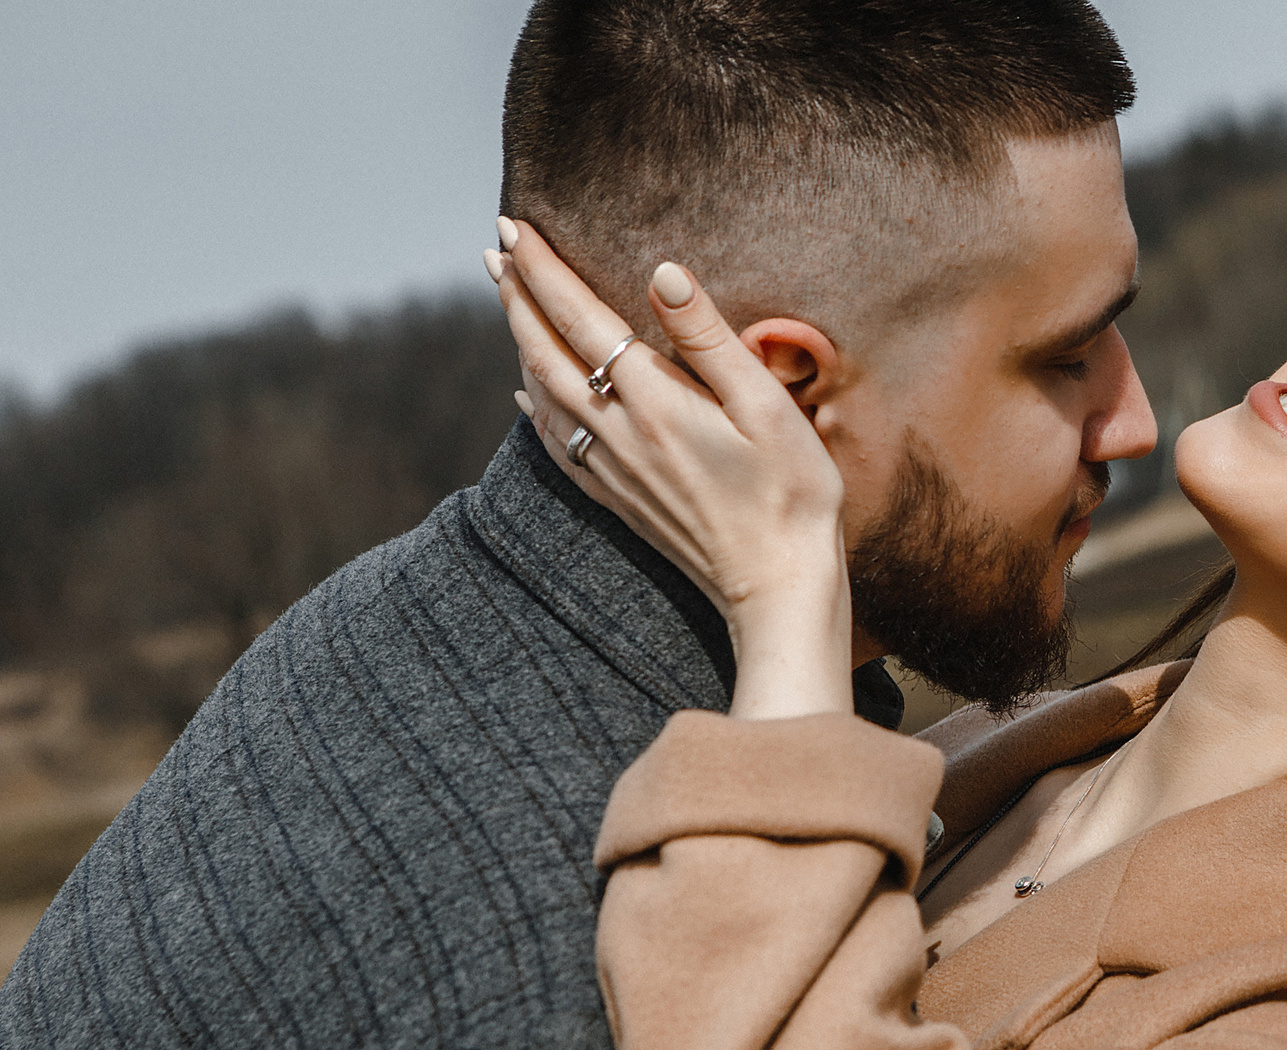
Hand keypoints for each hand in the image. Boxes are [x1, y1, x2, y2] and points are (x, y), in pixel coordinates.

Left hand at [490, 221, 852, 719]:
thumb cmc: (792, 494)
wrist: (778, 587)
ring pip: (543, 394)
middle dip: (515, 295)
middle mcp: (620, 433)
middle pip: (545, 351)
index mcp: (654, 402)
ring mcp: (614, 469)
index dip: (542, 269)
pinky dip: (533, 408)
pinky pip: (557, 444)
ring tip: (507, 302)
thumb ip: (710, 338)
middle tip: (494, 248)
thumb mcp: (767, 407)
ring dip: (519, 341)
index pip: (580, 317)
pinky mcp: (620, 499)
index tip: (513, 225)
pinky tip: (526, 394)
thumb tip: (662, 272)